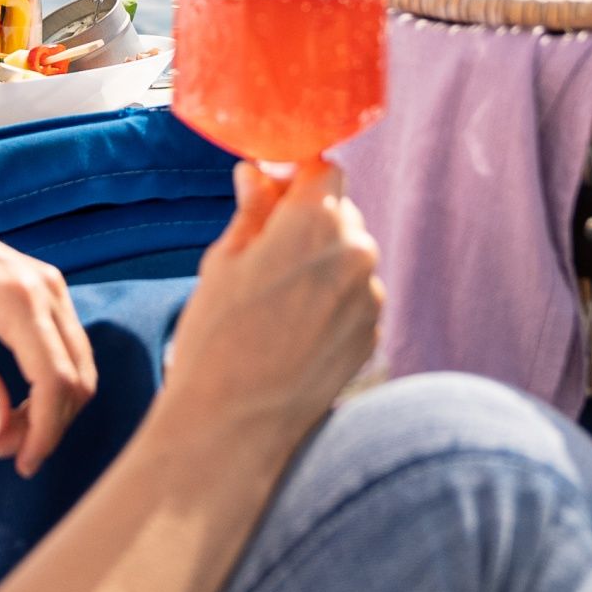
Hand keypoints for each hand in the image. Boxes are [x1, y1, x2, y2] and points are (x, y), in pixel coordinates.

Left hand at [0, 202, 97, 476]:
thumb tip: (2, 436)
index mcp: (20, 299)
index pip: (55, 379)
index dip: (46, 430)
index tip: (22, 462)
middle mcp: (48, 289)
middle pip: (78, 376)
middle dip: (52, 423)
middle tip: (11, 452)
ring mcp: (53, 286)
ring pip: (80, 365)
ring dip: (55, 406)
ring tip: (13, 431)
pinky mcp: (49, 289)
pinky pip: (70, 347)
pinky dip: (55, 383)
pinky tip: (22, 402)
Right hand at [161, 162, 383, 454]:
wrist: (235, 422)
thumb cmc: (216, 336)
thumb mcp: (223, 262)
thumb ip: (252, 210)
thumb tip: (257, 174)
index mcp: (314, 222)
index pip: (325, 169)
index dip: (298, 178)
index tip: (274, 193)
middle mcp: (356, 251)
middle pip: (341, 213)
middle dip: (310, 223)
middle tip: (267, 254)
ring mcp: (371, 296)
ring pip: (351, 257)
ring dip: (324, 264)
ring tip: (278, 302)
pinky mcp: (374, 333)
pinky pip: (357, 297)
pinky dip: (334, 301)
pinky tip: (296, 329)